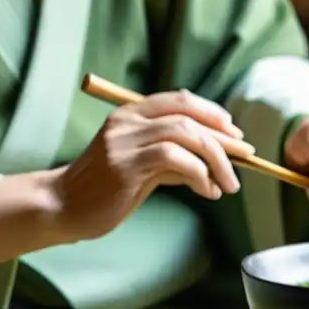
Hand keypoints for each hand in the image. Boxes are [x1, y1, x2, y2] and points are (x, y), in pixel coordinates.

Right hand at [50, 90, 253, 241]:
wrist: (64, 207)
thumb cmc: (105, 190)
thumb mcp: (144, 168)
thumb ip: (174, 159)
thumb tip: (215, 163)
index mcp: (131, 114)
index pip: (182, 101)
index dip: (214, 114)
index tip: (236, 136)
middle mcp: (128, 120)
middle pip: (189, 116)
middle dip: (223, 139)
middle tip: (244, 160)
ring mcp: (124, 141)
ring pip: (185, 135)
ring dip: (217, 160)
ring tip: (229, 185)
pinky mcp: (125, 165)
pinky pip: (175, 160)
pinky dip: (199, 175)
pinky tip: (207, 192)